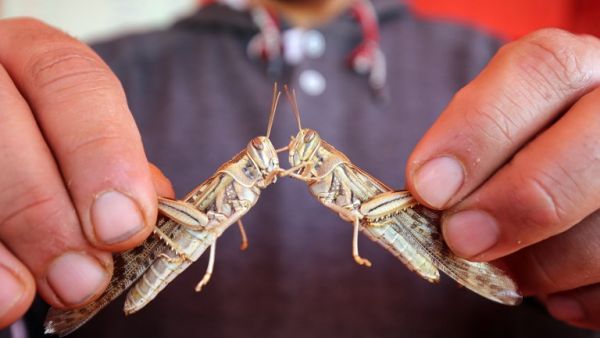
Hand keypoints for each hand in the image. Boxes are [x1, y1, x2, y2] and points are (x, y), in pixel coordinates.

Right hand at [0, 19, 172, 327]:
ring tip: (26, 294)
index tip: (124, 226)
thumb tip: (152, 210)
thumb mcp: (80, 141)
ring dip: (2, 237)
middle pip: (2, 122)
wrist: (3, 145)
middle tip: (82, 277)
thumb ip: (115, 167)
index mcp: (32, 55)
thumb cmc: (44, 146)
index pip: (71, 80)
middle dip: (44, 208)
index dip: (102, 154)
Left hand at [406, 29, 599, 329]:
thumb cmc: (529, 156)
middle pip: (591, 145)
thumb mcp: (499, 134)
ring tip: (511, 269)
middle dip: (517, 201)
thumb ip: (471, 153)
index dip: (477, 131)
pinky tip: (557, 292)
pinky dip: (579, 298)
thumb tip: (433, 193)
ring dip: (545, 263)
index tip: (428, 187)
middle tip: (460, 239)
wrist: (583, 174)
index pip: (542, 70)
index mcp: (580, 70)